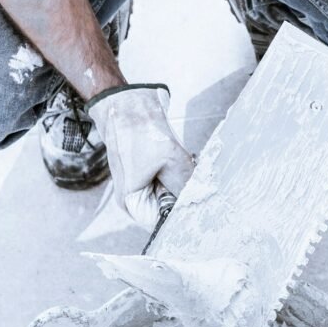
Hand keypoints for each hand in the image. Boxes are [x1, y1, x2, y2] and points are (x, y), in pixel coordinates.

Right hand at [89, 88, 193, 228]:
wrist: (126, 102)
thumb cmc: (138, 129)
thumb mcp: (169, 158)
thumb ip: (186, 183)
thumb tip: (202, 198)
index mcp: (132, 203)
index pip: (162, 224)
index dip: (183, 215)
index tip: (201, 204)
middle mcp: (135, 198)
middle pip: (169, 208)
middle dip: (186, 195)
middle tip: (198, 178)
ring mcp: (141, 184)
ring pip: (173, 192)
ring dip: (185, 181)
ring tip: (189, 163)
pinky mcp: (149, 171)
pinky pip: (171, 179)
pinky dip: (181, 171)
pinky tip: (186, 159)